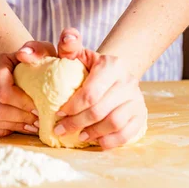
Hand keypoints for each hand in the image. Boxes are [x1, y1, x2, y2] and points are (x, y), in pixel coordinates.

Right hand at [0, 43, 56, 136]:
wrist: (22, 68)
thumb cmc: (36, 61)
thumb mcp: (44, 52)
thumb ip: (38, 50)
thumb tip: (24, 54)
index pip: (4, 92)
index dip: (23, 104)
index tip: (41, 109)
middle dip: (22, 117)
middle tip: (40, 120)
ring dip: (15, 125)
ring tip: (33, 125)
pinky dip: (7, 128)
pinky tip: (22, 125)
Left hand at [51, 28, 147, 149]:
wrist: (113, 73)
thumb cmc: (88, 67)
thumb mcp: (77, 55)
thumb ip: (66, 49)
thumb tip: (48, 45)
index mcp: (110, 65)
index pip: (90, 93)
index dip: (72, 107)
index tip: (57, 113)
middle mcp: (127, 81)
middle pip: (99, 110)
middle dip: (77, 123)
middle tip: (61, 130)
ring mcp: (136, 99)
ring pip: (114, 123)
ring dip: (94, 133)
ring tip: (79, 136)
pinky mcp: (141, 114)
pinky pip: (128, 133)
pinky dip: (111, 141)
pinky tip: (98, 142)